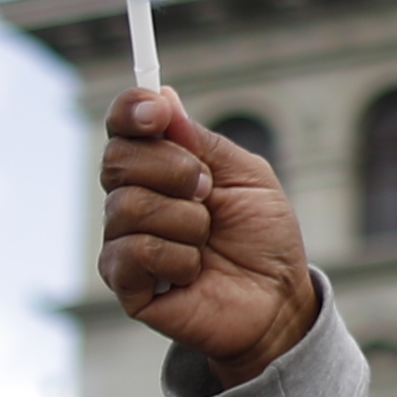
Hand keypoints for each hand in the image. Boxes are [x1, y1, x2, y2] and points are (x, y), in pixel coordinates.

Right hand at [96, 92, 316, 377]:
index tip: (156, 112)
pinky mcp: (125, 283)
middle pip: (117, 160)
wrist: (278, 300)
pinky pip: (134, 251)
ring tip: (207, 240)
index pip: (122, 127)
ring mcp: (124, 241)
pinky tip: (192, 271)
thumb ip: (202, 141)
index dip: (131, 111)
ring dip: (185, 221)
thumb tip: (161, 96)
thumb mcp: (247, 176)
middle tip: (208, 193)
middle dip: (174, 170)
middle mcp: (132, 199)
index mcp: (159, 167)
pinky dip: (176, 257)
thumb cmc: (263, 238)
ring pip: (128, 206)